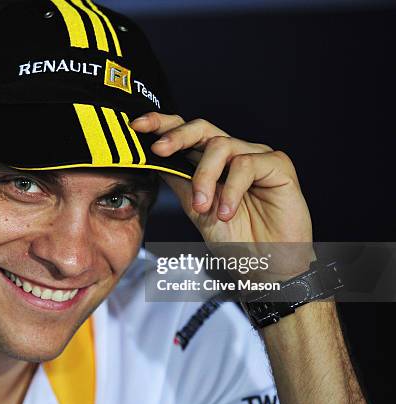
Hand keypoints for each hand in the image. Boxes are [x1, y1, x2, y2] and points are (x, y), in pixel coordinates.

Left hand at [131, 113, 313, 278]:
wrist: (265, 266)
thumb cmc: (235, 239)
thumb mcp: (195, 208)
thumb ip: (178, 180)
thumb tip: (152, 157)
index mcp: (212, 162)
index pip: (186, 134)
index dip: (162, 124)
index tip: (137, 126)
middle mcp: (234, 154)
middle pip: (203, 128)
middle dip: (177, 136)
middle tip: (159, 150)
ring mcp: (256, 156)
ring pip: (221, 146)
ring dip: (205, 178)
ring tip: (202, 207)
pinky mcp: (278, 165)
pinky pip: (246, 164)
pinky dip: (231, 190)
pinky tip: (226, 212)